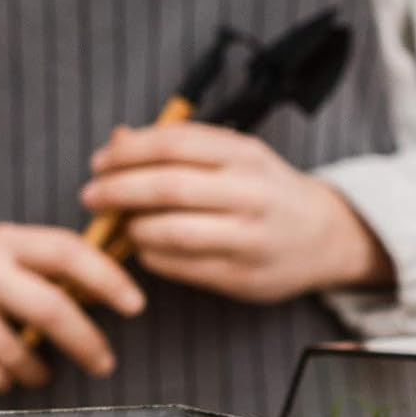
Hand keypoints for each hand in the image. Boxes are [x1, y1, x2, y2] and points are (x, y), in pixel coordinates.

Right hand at [0, 225, 144, 393]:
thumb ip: (46, 266)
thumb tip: (111, 289)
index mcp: (2, 240)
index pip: (65, 251)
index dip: (106, 277)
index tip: (134, 304)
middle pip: (49, 306)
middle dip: (86, 341)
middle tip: (103, 362)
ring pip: (18, 352)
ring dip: (36, 371)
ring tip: (38, 372)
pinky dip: (1, 381)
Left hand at [83, 122, 392, 302]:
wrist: (325, 236)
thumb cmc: (266, 190)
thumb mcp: (234, 156)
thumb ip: (180, 147)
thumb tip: (117, 139)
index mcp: (244, 154)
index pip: (173, 144)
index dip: (128, 153)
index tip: (99, 162)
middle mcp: (249, 194)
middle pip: (167, 187)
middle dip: (119, 191)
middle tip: (90, 196)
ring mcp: (246, 238)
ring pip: (171, 232)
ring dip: (134, 229)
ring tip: (121, 225)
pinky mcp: (241, 277)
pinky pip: (181, 267)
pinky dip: (152, 257)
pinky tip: (144, 249)